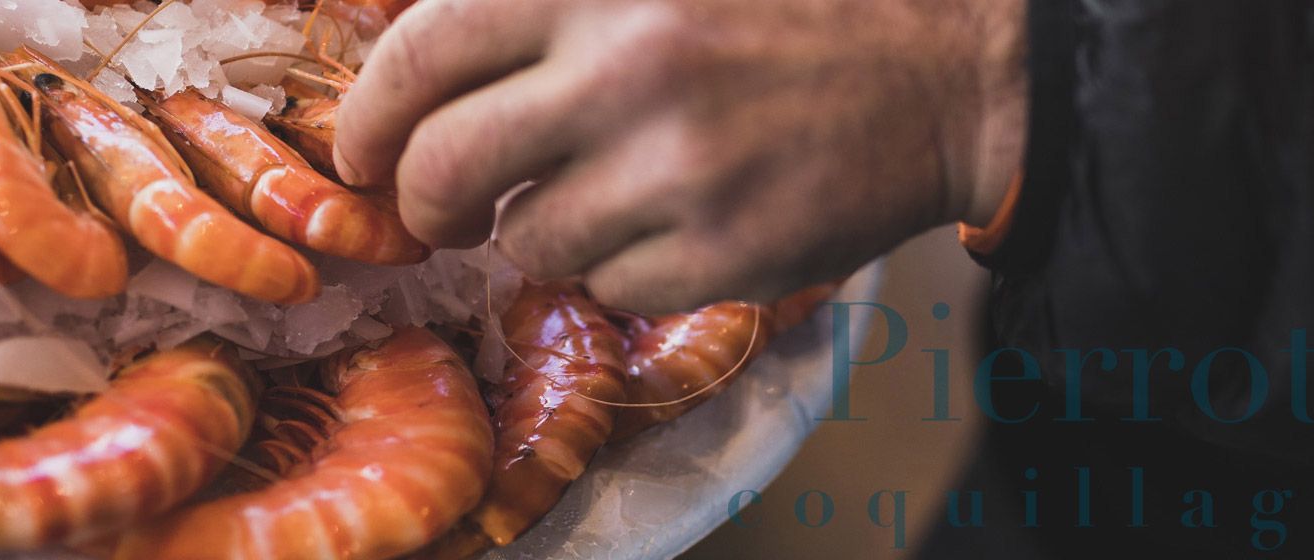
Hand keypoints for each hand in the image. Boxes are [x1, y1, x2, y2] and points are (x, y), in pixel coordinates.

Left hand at [335, 0, 1027, 312]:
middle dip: (424, 199)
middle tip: (440, 207)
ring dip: (537, 227)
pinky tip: (669, 222)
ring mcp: (677, 169)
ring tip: (592, 194)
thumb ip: (541, 3)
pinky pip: (610, 287)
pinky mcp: (726, 252)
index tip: (364, 149)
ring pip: (527, 241)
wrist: (949, 62)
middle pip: (445, 168)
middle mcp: (626, 68)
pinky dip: (620, 266)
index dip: (372, 115)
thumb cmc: (785, 2)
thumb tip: (414, 56)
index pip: (421, 54)